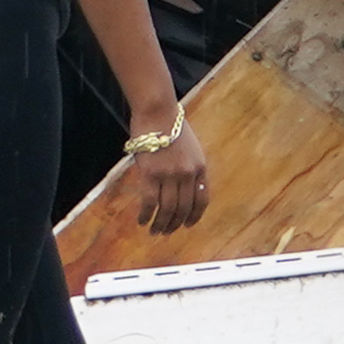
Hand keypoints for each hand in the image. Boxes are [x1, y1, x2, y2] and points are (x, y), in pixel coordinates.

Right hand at [121, 109, 212, 233]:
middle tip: (166, 232)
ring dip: (161, 224)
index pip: (202, 200)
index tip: (187, 225)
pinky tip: (141, 220)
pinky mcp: (151, 174)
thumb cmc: (171, 125)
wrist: (157, 111)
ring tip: (154, 231)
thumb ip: (190, 167)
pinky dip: (146, 214)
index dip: (194, 216)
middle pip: (183, 208)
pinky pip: (150, 201)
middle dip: (175, 224)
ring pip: (167, 209)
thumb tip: (183, 188)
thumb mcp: (191, 147)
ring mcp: (170, 175)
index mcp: (200, 168)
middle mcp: (188, 174)